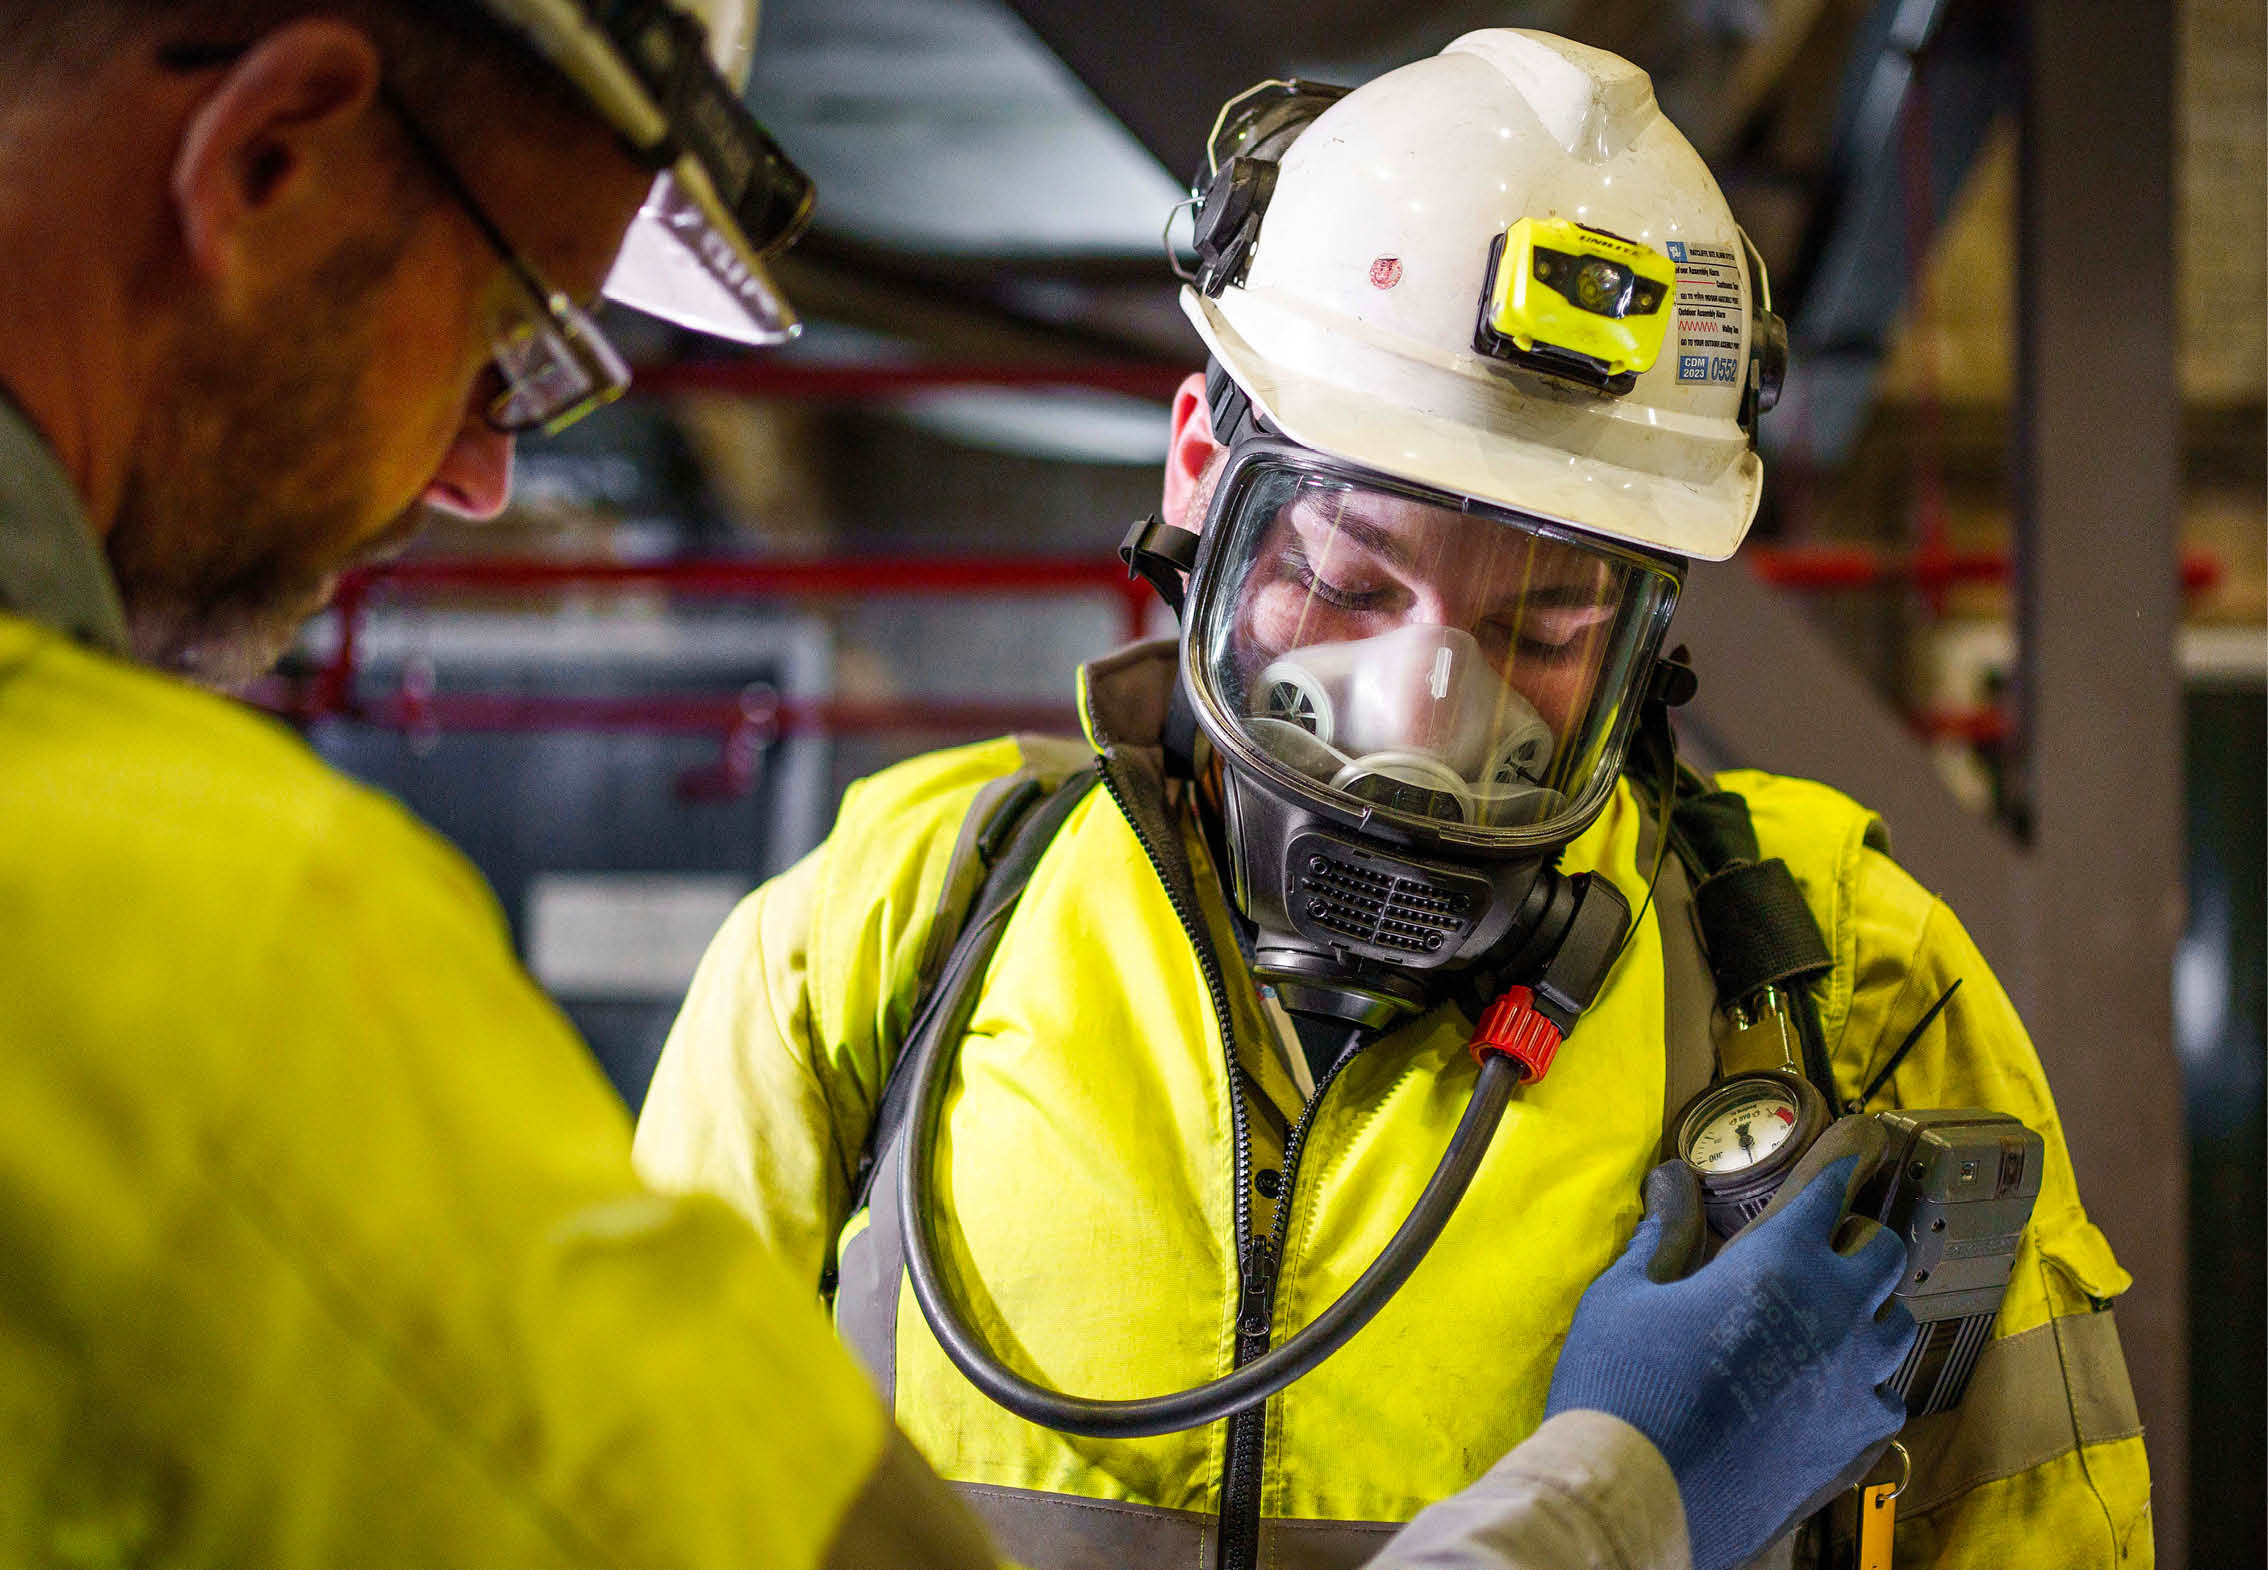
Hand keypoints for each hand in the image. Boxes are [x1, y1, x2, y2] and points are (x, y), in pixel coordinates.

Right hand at [1545, 1117, 1916, 1569]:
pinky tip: (1827, 1387)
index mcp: (1779, 1261)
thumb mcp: (1625, 1294)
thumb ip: (1663, 1235)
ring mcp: (1854, 1381)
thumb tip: (1671, 1183)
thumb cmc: (1623, 1389)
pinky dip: (1864, 1382)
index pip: (1832, 1186)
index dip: (1845, 1154)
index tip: (1857, 1137)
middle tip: (1820, 1243)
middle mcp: (1834, 1313)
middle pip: (1886, 1250)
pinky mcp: (1855, 1441)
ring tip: (1828, 1316)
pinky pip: (1886, 1396)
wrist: (1640, 1497)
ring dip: (1869, 1309)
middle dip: (1857, 1236)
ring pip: (1898, 1324)